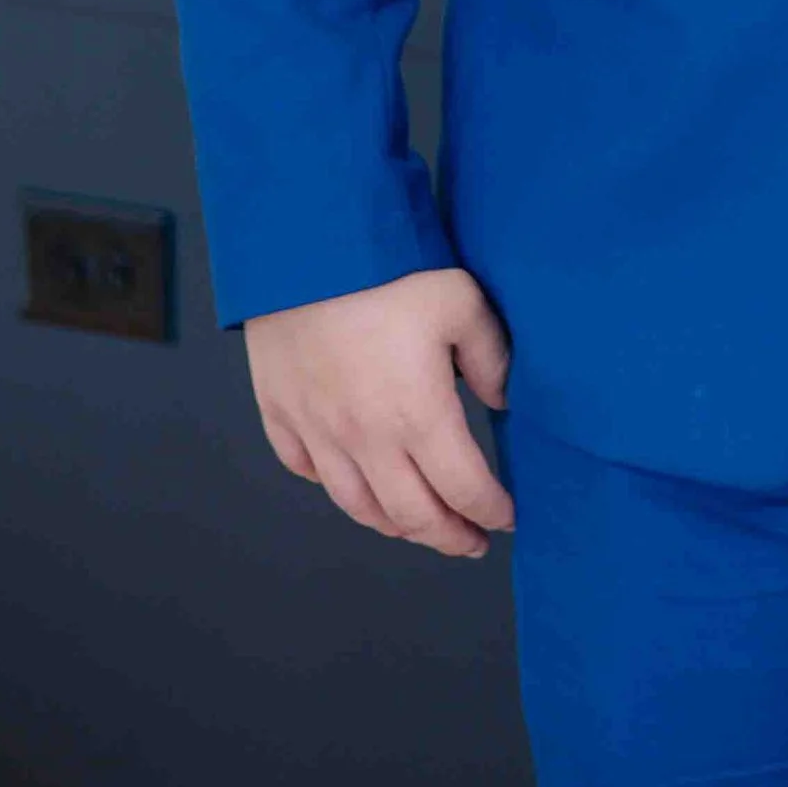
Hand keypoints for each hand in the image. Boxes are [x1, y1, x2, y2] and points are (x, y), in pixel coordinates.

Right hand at [245, 267, 514, 558]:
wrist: (304, 246)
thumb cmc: (389, 270)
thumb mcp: (463, 302)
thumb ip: (492, 358)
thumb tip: (502, 400)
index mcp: (419, 416)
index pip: (464, 489)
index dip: (490, 512)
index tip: (506, 517)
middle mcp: (366, 439)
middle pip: (412, 515)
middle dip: (448, 536)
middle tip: (470, 541)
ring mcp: (317, 431)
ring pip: (358, 506)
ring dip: (395, 525)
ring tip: (419, 525)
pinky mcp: (280, 412)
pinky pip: (305, 469)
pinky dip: (335, 487)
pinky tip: (353, 483)